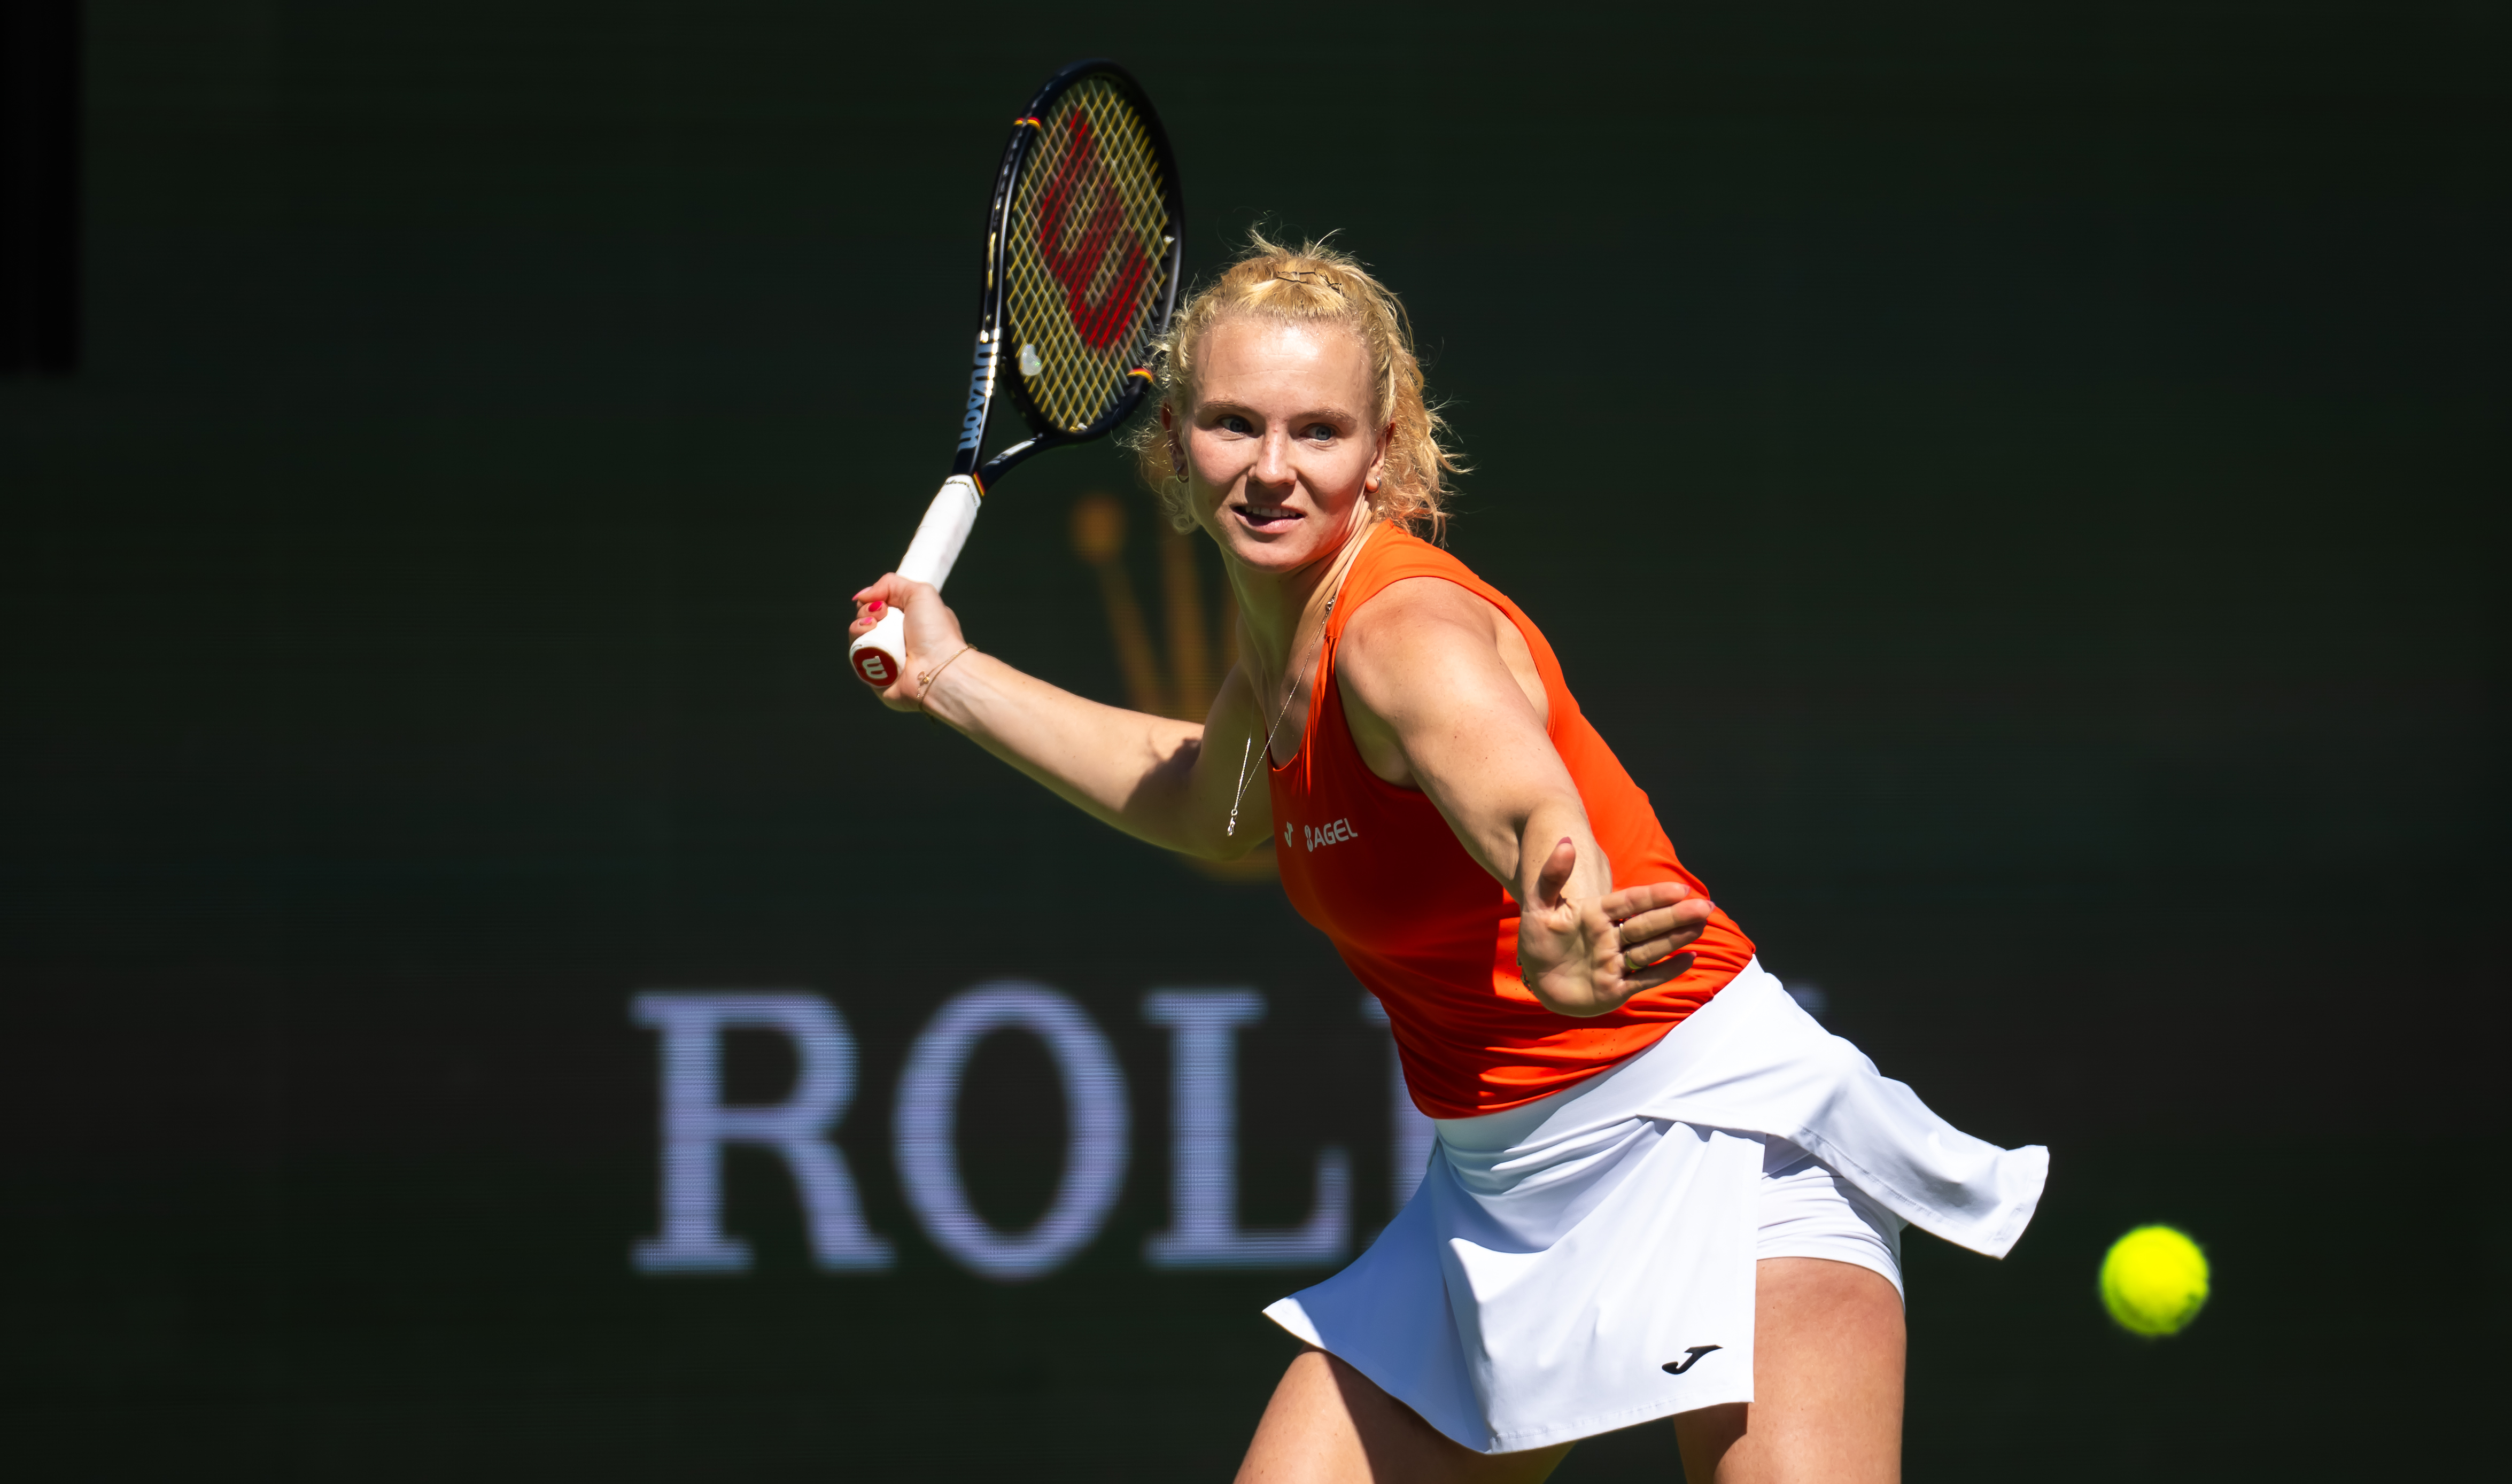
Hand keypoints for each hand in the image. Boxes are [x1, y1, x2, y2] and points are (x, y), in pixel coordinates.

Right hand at [849, 574, 968, 713]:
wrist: (938, 669)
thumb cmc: (937, 634)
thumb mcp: (921, 593)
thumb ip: (891, 584)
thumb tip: (864, 594)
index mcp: (909, 620)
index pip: (879, 605)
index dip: (874, 600)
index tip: (881, 601)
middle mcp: (896, 638)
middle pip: (865, 618)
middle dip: (866, 611)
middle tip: (882, 613)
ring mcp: (884, 656)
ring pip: (857, 636)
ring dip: (859, 625)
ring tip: (873, 625)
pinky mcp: (873, 674)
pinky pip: (856, 656)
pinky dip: (858, 644)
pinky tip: (870, 640)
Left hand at [1515, 837, 1713, 1016]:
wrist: (1537, 978)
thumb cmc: (1538, 939)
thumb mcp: (1537, 905)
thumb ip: (1552, 875)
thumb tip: (1565, 841)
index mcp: (1596, 913)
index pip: (1630, 901)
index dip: (1654, 896)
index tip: (1681, 890)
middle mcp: (1611, 936)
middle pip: (1647, 924)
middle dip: (1676, 915)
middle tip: (1706, 907)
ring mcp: (1616, 962)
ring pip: (1651, 949)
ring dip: (1676, 938)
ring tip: (1701, 926)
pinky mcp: (1616, 988)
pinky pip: (1645, 978)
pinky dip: (1667, 971)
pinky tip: (1689, 958)